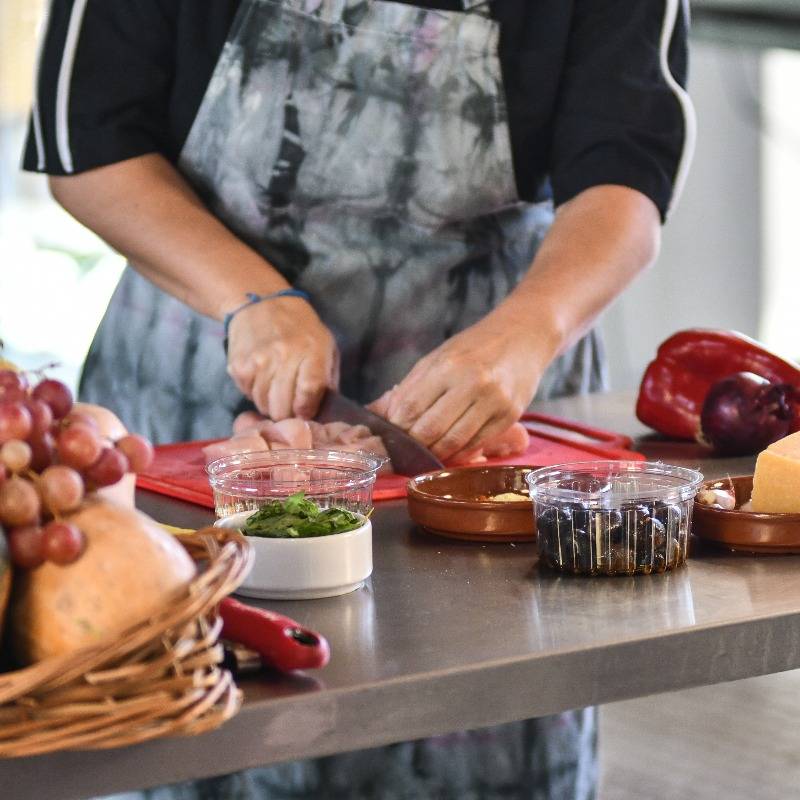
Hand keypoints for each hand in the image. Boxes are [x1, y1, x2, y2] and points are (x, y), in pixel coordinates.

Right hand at [226, 297, 338, 419]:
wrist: (262, 303)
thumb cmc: (301, 329)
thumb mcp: (326, 347)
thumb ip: (328, 379)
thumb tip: (323, 412)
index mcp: (312, 351)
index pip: (309, 390)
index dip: (306, 410)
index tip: (305, 413)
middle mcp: (284, 355)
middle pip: (283, 406)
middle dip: (287, 414)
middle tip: (289, 406)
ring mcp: (259, 361)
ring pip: (263, 405)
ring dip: (270, 404)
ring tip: (275, 389)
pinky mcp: (239, 365)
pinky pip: (248, 395)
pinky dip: (254, 393)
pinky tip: (261, 379)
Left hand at [371, 316, 550, 461]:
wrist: (523, 335)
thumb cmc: (475, 347)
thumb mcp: (438, 356)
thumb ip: (409, 386)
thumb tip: (377, 414)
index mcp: (447, 365)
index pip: (410, 407)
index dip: (397, 426)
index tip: (392, 433)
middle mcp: (472, 383)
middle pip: (430, 429)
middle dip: (414, 444)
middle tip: (407, 448)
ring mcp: (493, 401)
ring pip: (454, 442)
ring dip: (435, 453)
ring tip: (426, 453)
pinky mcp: (510, 416)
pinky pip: (477, 443)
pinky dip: (459, 452)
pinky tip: (450, 450)